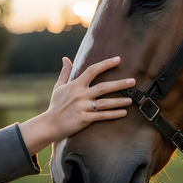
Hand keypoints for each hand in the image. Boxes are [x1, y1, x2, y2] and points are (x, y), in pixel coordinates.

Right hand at [19, 56, 135, 154]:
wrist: (49, 124)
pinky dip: (113, 114)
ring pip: (105, 103)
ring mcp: (83, 107)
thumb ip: (65, 72)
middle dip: (119, 84)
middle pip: (103, 87)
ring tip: (131, 99)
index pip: (92, 70)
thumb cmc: (55, 105)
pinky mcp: (84, 119)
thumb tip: (65, 58)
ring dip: (119, 101)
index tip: (118, 59)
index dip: (106, 64)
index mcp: (75, 85)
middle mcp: (80, 95)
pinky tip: (123, 112)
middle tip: (133, 81)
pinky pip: (102, 116)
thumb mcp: (59, 87)